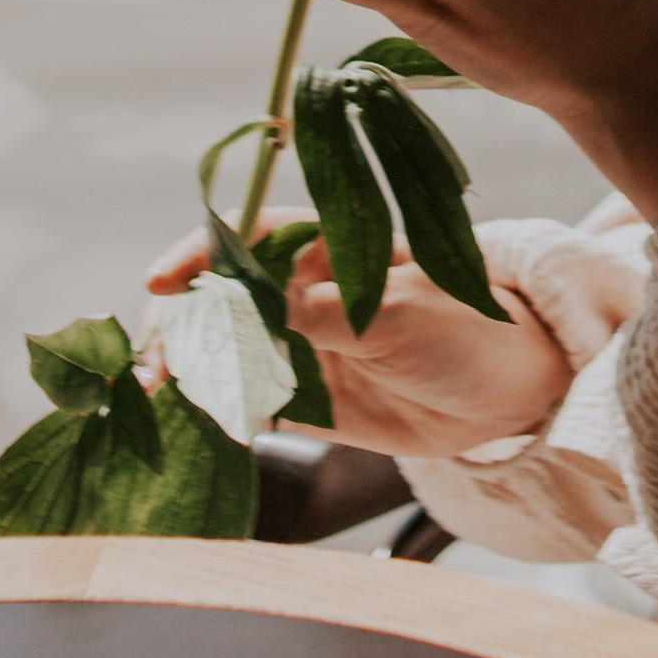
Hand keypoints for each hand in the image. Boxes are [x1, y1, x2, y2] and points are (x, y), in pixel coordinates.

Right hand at [140, 225, 569, 463]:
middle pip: (221, 296)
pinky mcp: (304, 398)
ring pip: (224, 350)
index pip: (248, 237)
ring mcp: (299, 345)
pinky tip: (194, 420)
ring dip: (186, 369)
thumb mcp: (394, 314)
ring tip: (157, 395)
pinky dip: (215, 409)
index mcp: (326, 248)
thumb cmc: (463, 328)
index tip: (162, 281)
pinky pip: (247, 400)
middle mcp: (302, 293)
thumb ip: (321, 313)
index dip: (200, 255)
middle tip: (152, 361)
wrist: (505, 393)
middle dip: (179, 322)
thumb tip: (251, 307)